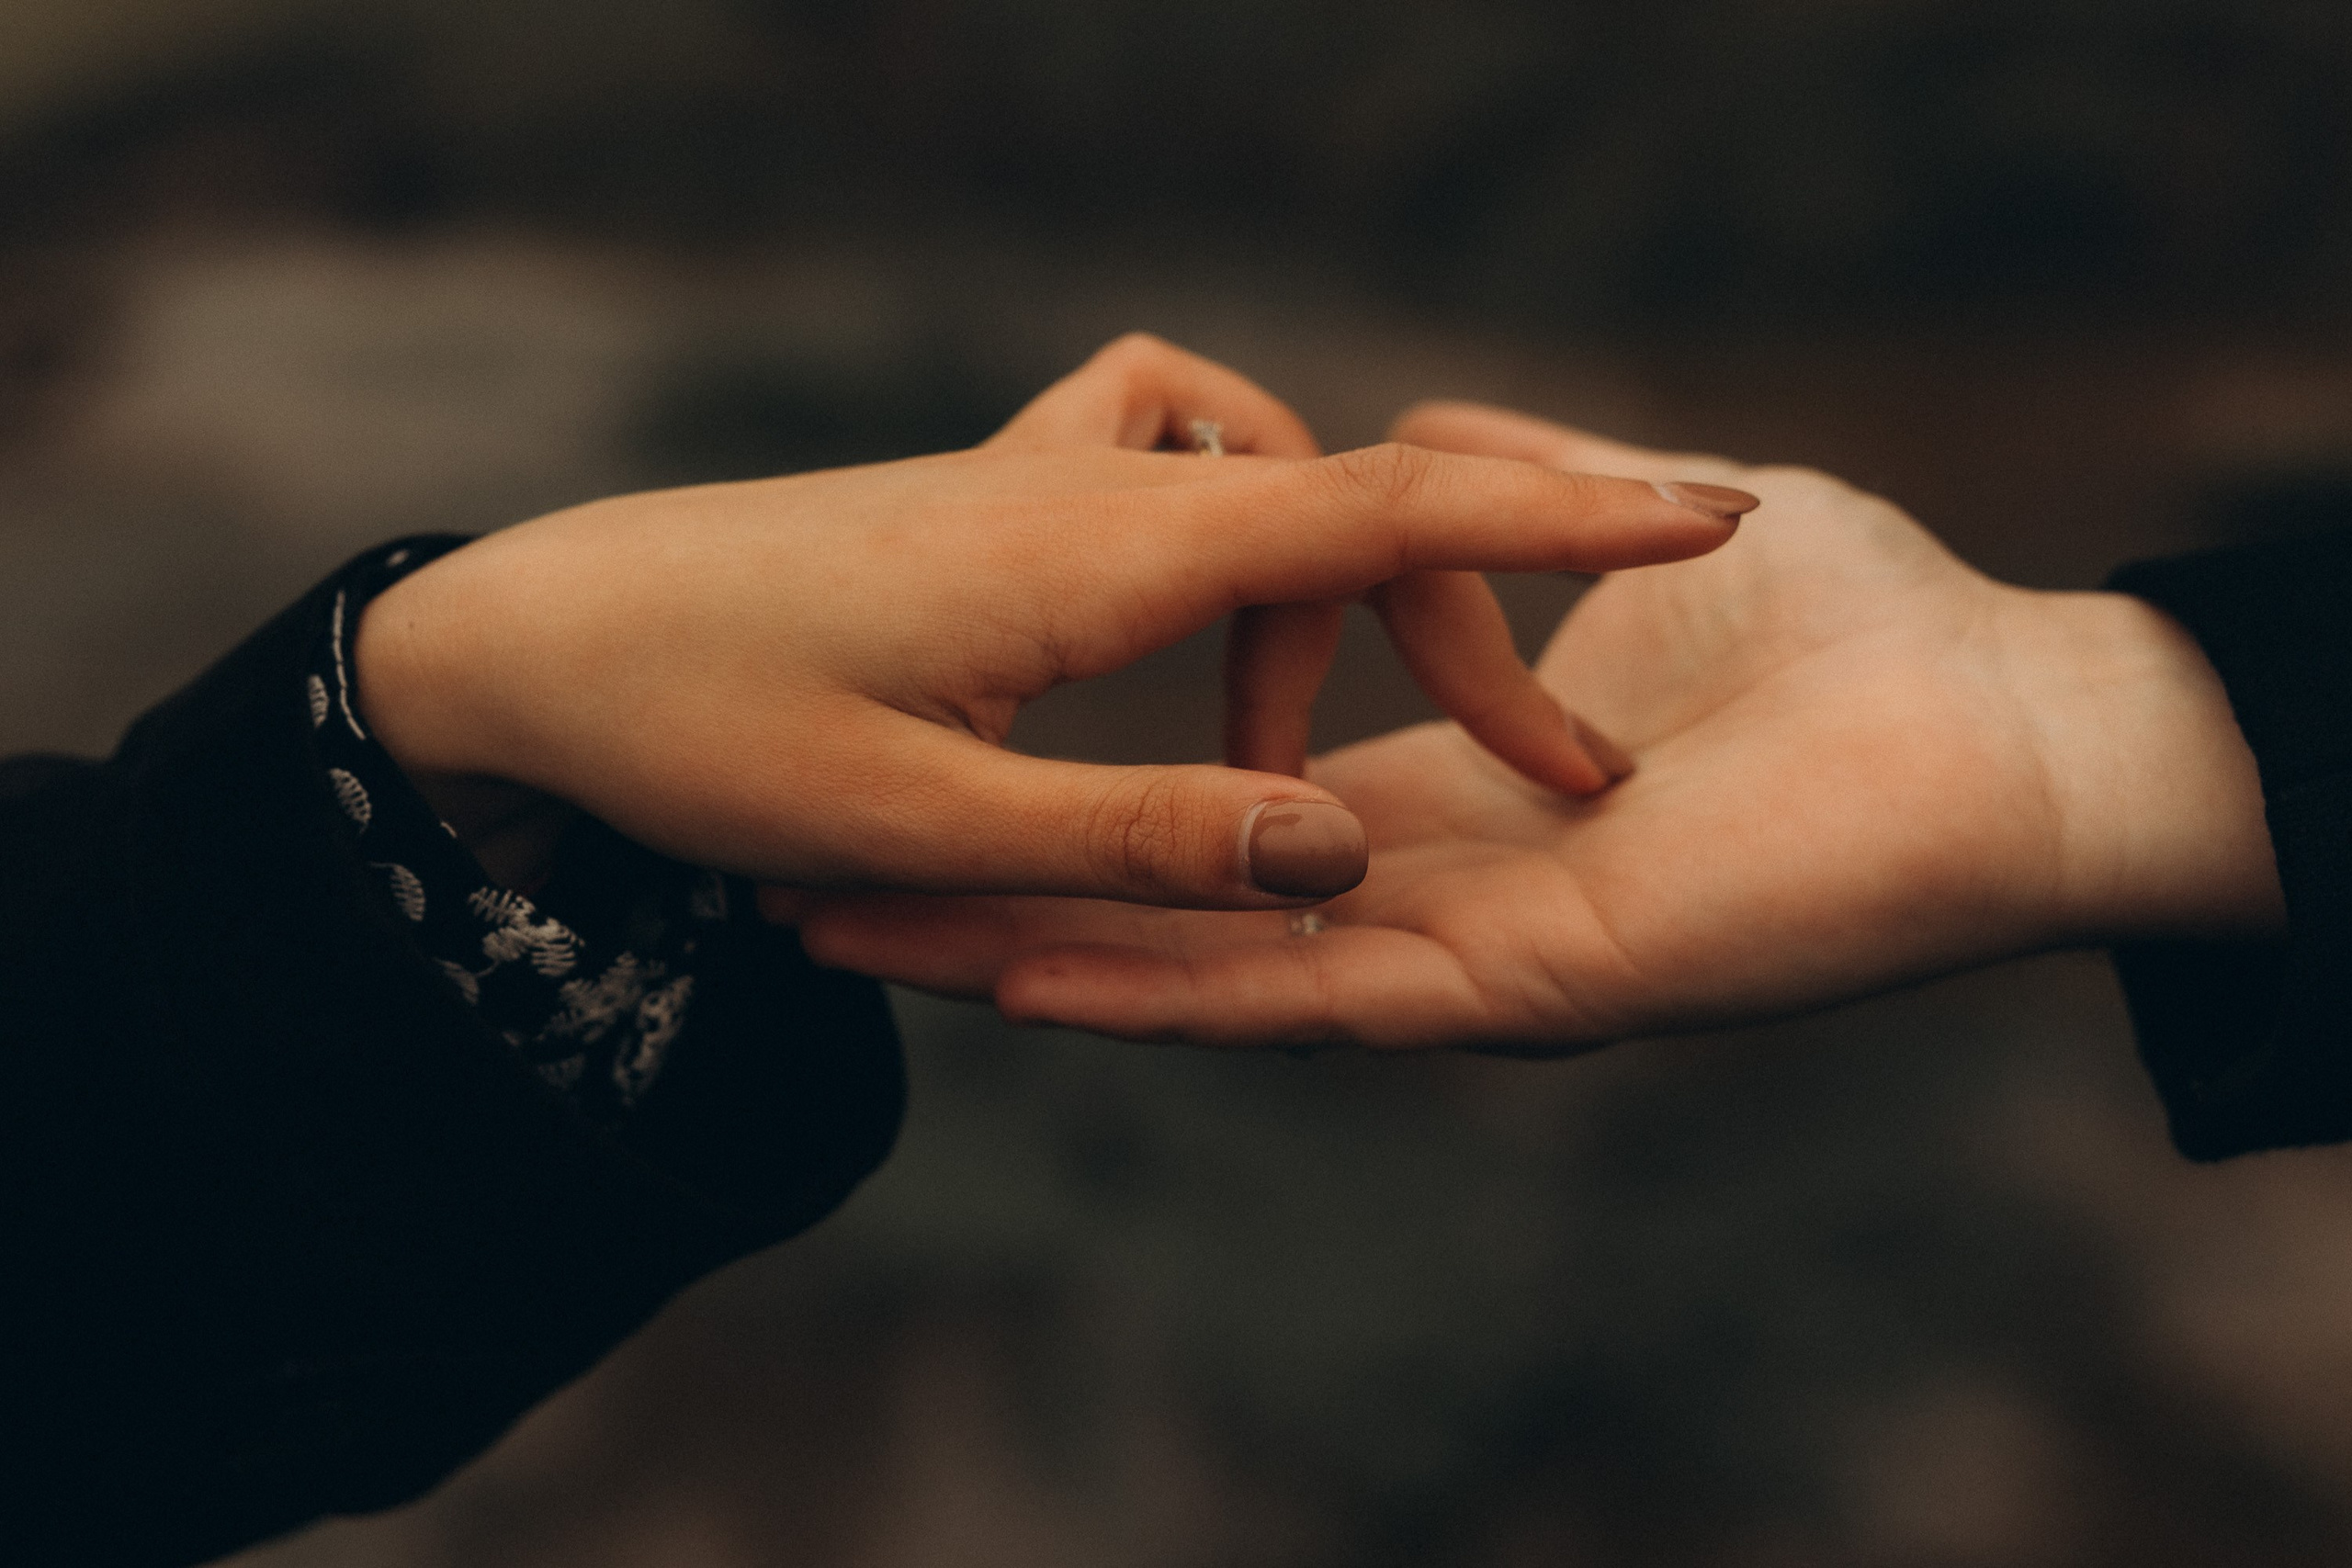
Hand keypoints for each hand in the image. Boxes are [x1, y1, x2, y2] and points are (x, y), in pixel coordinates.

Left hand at [354, 345, 1742, 905]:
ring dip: (1369, 588)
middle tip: (1592, 734)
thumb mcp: (924, 823)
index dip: (1569, 515)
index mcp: (1108, 550)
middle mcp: (1097, 483)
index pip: (1386, 506)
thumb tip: (1336, 854)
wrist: (533, 633)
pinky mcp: (1003, 496)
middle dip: (1510, 586)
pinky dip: (1247, 536)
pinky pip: (1177, 474)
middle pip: (1359, 497)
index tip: (1720, 519)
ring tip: (1389, 728)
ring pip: (1274, 490)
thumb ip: (1145, 840)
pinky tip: (1232, 618)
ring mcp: (1046, 474)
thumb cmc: (703, 729)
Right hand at [798, 404, 2285, 1047]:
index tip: (955, 763)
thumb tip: (1418, 434)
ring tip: (865, 939)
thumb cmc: (1853, 625)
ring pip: (1205, 972)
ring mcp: (1462, 955)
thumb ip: (1516, 485)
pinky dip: (1165, 988)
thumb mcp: (1636, 518)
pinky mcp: (1516, 990)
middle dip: (1004, 906)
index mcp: (1457, 795)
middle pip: (1180, 912)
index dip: (1089, 796)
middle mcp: (1433, 894)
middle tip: (823, 889)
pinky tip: (1030, 974)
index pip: (1226, 807)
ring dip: (1034, 960)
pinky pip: (1312, 997)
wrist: (2006, 722)